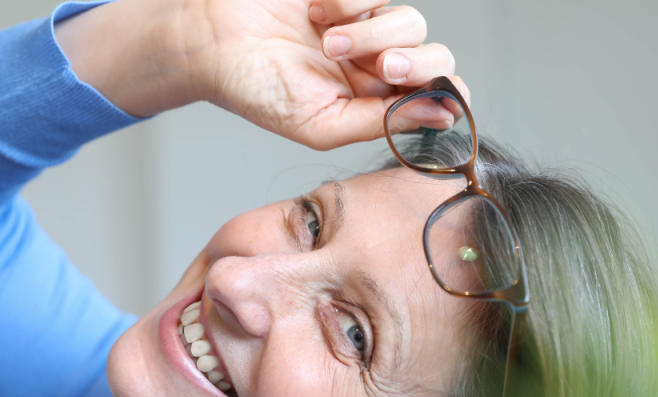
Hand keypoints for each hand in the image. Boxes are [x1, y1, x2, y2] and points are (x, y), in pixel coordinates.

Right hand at [57, 0, 466, 149]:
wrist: (212, 40)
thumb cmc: (256, 89)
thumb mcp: (320, 124)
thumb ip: (381, 122)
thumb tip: (445, 117)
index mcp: (375, 104)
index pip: (436, 97)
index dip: (445, 94)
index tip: (431, 93)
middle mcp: (377, 65)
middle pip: (436, 56)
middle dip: (417, 63)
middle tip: (383, 69)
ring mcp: (367, 24)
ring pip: (412, 21)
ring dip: (375, 32)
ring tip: (329, 41)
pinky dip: (351, 0)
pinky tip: (316, 11)